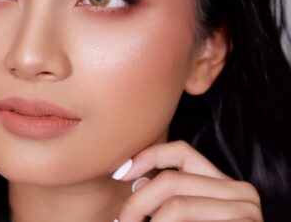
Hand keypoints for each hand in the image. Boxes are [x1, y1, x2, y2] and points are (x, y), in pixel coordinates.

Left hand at [111, 140, 262, 221]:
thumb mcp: (184, 213)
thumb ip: (167, 198)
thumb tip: (131, 177)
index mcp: (223, 182)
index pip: (181, 152)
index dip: (148, 157)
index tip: (120, 174)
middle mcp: (240, 191)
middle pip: (172, 180)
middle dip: (138, 201)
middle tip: (123, 220)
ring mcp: (246, 211)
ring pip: (177, 206)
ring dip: (151, 220)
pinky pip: (187, 219)